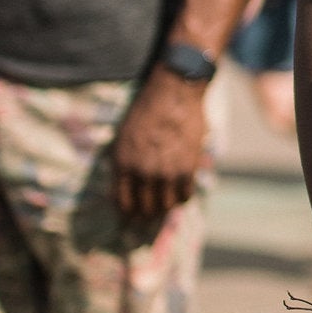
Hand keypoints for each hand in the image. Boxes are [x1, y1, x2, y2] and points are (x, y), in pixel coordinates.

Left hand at [111, 64, 209, 227]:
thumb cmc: (146, 111)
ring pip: (166, 206)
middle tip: (148, 220)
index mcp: (123, 163)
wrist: (174, 91)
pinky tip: (181, 193)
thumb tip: (124, 190)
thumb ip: (123, 164)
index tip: (130, 221)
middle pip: (145, 209)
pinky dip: (183, 198)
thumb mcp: (124, 137)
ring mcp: (167, 171)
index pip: (123, 203)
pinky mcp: (188, 167)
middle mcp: (143, 171)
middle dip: (146, 217)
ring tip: (166, 207)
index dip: (127, 215)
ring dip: (166, 209)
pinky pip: (186, 196)